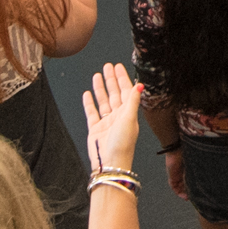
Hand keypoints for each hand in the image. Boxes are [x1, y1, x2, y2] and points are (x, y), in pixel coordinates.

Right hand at [80, 61, 141, 175]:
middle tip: (107, 66)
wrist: (110, 163)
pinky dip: (89, 103)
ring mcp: (106, 122)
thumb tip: (140, 84)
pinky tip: (87, 94)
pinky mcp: (95, 129)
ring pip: (103, 101)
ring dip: (100, 88)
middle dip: (111, 79)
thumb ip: (132, 101)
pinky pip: (92, 112)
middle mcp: (118, 116)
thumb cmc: (122, 144)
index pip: (125, 91)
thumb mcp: (129, 119)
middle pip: (114, 93)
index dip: (122, 78)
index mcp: (128, 113)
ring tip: (97, 75)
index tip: (118, 66)